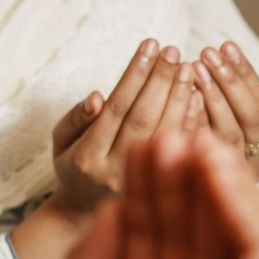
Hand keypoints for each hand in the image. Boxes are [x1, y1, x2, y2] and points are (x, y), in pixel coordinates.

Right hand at [50, 39, 202, 217]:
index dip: (135, 74)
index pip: (117, 108)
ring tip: (189, 68)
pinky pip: (181, 154)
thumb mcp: (60, 142)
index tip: (150, 45)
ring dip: (180, 99)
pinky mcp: (161, 189)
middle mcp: (115, 172)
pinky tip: (199, 99)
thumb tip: (98, 97)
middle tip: (175, 52)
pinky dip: (192, 124)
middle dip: (161, 81)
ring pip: (166, 134)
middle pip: (144, 118)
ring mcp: (141, 182)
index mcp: (87, 157)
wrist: (86, 214)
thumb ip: (75, 118)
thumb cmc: (73, 165)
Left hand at [194, 42, 258, 180]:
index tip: (227, 46)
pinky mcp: (206, 184)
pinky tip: (182, 94)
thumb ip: (254, 107)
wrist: (191, 204)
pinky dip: (194, 118)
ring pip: (229, 132)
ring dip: (213, 95)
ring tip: (193, 66)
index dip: (246, 75)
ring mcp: (233, 178)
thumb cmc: (215, 152)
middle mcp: (257, 168)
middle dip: (230, 81)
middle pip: (250, 119)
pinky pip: (201, 148)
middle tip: (208, 52)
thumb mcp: (239, 128)